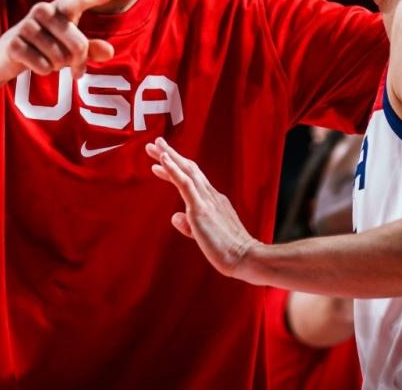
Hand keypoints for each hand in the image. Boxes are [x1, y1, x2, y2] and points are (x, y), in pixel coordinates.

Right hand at [0, 0, 115, 83]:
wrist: (6, 57)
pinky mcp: (14, 43)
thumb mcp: (69, 47)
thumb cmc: (45, 47)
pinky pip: (43, 66)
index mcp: (59, 8)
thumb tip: (109, 52)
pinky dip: (43, 70)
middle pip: (78, 44)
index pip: (78, 1)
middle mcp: (43, 11)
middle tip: (76, 70)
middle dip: (79, 62)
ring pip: (60, 57)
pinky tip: (34, 63)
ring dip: (58, 66)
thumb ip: (90, 49)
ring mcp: (26, 25)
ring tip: (48, 60)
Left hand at [145, 137, 258, 278]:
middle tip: (155, 144)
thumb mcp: (204, 235)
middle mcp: (211, 196)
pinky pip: (185, 184)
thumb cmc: (229, 250)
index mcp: (214, 201)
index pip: (192, 179)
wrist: (246, 257)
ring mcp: (206, 200)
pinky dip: (173, 169)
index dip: (176, 168)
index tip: (162, 160)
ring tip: (155, 146)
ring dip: (169, 156)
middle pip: (188, 169)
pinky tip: (163, 159)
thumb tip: (175, 217)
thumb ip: (189, 225)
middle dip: (171, 155)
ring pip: (186, 171)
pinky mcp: (201, 208)